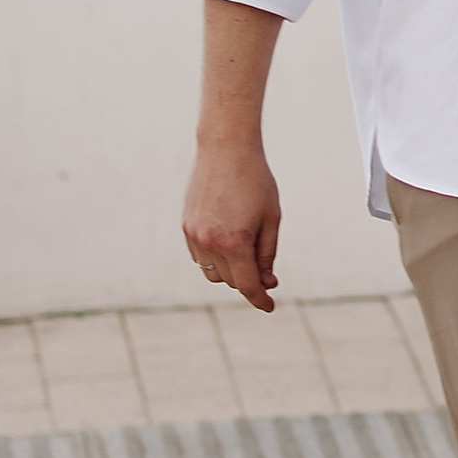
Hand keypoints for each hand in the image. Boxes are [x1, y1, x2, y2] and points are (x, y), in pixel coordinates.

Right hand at [183, 140, 282, 313]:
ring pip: (213, 272)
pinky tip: (229, 240)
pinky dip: (215, 257)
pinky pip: (200, 257)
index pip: (247, 284)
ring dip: (230, 271)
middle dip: (249, 279)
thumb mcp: (272, 218)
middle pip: (231, 280)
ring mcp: (194, 235)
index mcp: (235, 242)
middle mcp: (209, 243)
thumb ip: (267, 253)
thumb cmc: (256, 181)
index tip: (269, 307)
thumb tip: (266, 281)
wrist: (226, 149)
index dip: (260, 299)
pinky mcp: (186, 226)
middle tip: (267, 271)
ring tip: (247, 251)